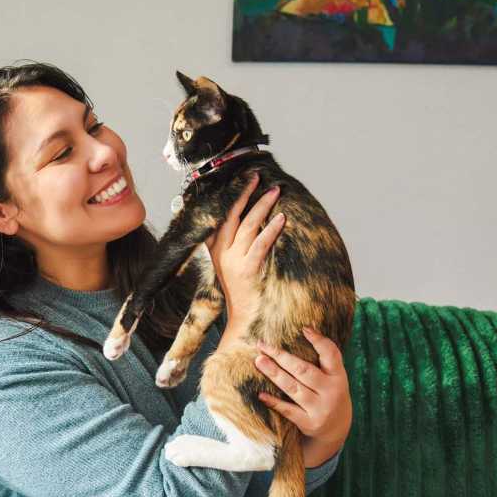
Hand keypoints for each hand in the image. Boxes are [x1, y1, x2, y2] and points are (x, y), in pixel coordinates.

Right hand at [205, 173, 284, 339]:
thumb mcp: (229, 267)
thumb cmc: (242, 291)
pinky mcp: (247, 270)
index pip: (220, 217)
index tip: (242, 181)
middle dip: (244, 194)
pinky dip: (271, 230)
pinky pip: (260, 245)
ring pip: (247, 226)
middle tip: (257, 177)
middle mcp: (222, 254)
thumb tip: (248, 220)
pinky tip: (281, 219)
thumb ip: (232, 246)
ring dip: (262, 206)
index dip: (230, 197)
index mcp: (215, 251)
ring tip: (274, 191)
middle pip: (231, 216)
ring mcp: (233, 262)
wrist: (244, 318)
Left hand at [253, 327, 351, 465]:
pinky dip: (274, 402)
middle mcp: (331, 392)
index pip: (331, 354)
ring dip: (274, 373)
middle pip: (304, 370)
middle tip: (262, 345)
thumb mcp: (334, 377)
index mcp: (338, 376)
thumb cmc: (329, 394)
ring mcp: (320, 409)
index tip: (304, 329)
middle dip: (281, 356)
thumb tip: (303, 330)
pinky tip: (261, 394)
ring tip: (259, 361)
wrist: (336, 430)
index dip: (319, 341)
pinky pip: (288, 411)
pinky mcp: (309, 423)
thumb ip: (323, 360)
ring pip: (293, 388)